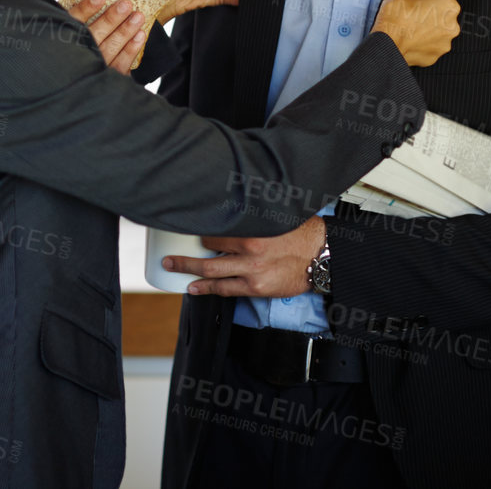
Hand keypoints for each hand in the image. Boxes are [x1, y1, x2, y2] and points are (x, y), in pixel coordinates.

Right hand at [66, 0, 146, 72]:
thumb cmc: (74, 46)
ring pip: (110, 48)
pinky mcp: (105, 77)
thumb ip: (76, 16)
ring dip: (125, 31)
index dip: (85, 10)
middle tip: (126, 4)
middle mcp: (77, 55)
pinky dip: (131, 50)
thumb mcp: (65, 29)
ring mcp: (91, 68)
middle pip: (94, 35)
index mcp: (62, 39)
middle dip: (111, 19)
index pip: (73, 22)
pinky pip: (119, 65)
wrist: (72, 79)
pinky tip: (140, 35)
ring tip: (138, 16)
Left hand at [163, 217, 325, 297]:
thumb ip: (251, 213)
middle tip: (168, 256)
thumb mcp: (275, 214)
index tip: (184, 228)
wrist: (322, 256)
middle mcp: (250, 251)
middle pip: (207, 254)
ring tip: (173, 269)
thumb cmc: (300, 232)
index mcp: (252, 229)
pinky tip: (194, 288)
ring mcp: (252, 271)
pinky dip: (207, 289)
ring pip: (212, 273)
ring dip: (189, 272)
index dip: (197, 230)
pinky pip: (226, 290)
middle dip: (183, 256)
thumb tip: (229, 200)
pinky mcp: (257, 288)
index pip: (214, 230)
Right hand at [371, 0, 460, 66]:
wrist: (387, 46)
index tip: (418, 1)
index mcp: (448, 7)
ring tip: (409, 28)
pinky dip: (421, 44)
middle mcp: (451, 26)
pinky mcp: (434, 56)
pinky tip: (409, 40)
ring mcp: (444, 44)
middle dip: (429, 15)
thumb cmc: (396, 21)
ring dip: (426, 30)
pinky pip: (429, 47)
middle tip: (412, 15)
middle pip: (441, 16)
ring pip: (436, 33)